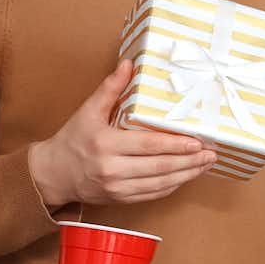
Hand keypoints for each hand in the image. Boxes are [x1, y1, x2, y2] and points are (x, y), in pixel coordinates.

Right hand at [28, 61, 217, 206]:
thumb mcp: (87, 111)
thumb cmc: (72, 140)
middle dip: (189, 161)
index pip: (149, 146)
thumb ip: (110, 88)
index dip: (176, 145)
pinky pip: (152, 194)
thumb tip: (128, 63)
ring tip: (205, 164)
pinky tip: (186, 176)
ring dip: (186, 175)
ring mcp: (117, 188)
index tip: (197, 141)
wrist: (53, 174)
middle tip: (210, 154)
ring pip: (160, 184)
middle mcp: (112, 169)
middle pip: (159, 167)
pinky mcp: (120, 200)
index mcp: (105, 144)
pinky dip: (172, 186)